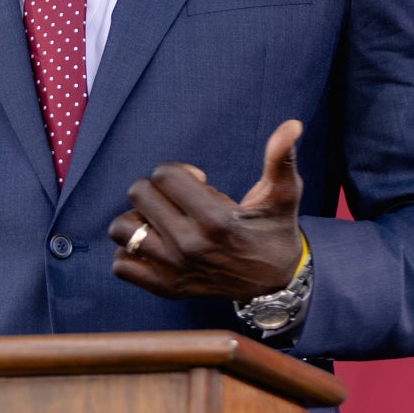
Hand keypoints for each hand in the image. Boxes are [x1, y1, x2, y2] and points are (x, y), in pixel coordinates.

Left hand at [108, 120, 304, 300]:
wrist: (274, 283)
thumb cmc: (275, 231)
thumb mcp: (284, 195)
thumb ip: (282, 159)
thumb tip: (292, 125)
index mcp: (215, 220)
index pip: (165, 175)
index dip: (180, 170)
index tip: (199, 181)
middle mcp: (189, 246)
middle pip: (139, 193)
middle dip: (158, 188)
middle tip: (180, 199)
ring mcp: (173, 270)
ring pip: (122, 228)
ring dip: (139, 217)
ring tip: (163, 219)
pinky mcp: (165, 288)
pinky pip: (121, 265)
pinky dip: (129, 252)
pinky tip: (155, 243)